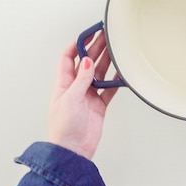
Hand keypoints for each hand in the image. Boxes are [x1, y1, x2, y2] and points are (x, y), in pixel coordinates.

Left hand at [48, 31, 117, 158]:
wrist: (73, 151)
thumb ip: (81, 79)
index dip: (78, 44)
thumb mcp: (70, 99)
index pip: (69, 57)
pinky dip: (116, 81)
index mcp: (64, 84)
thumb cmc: (63, 128)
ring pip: (100, 73)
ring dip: (107, 61)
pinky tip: (122, 73)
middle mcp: (76, 87)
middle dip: (96, 48)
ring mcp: (88, 95)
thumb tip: (86, 61)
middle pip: (87, 62)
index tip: (89, 34)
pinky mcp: (99, 105)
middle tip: (106, 37)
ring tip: (116, 49)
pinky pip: (109, 89)